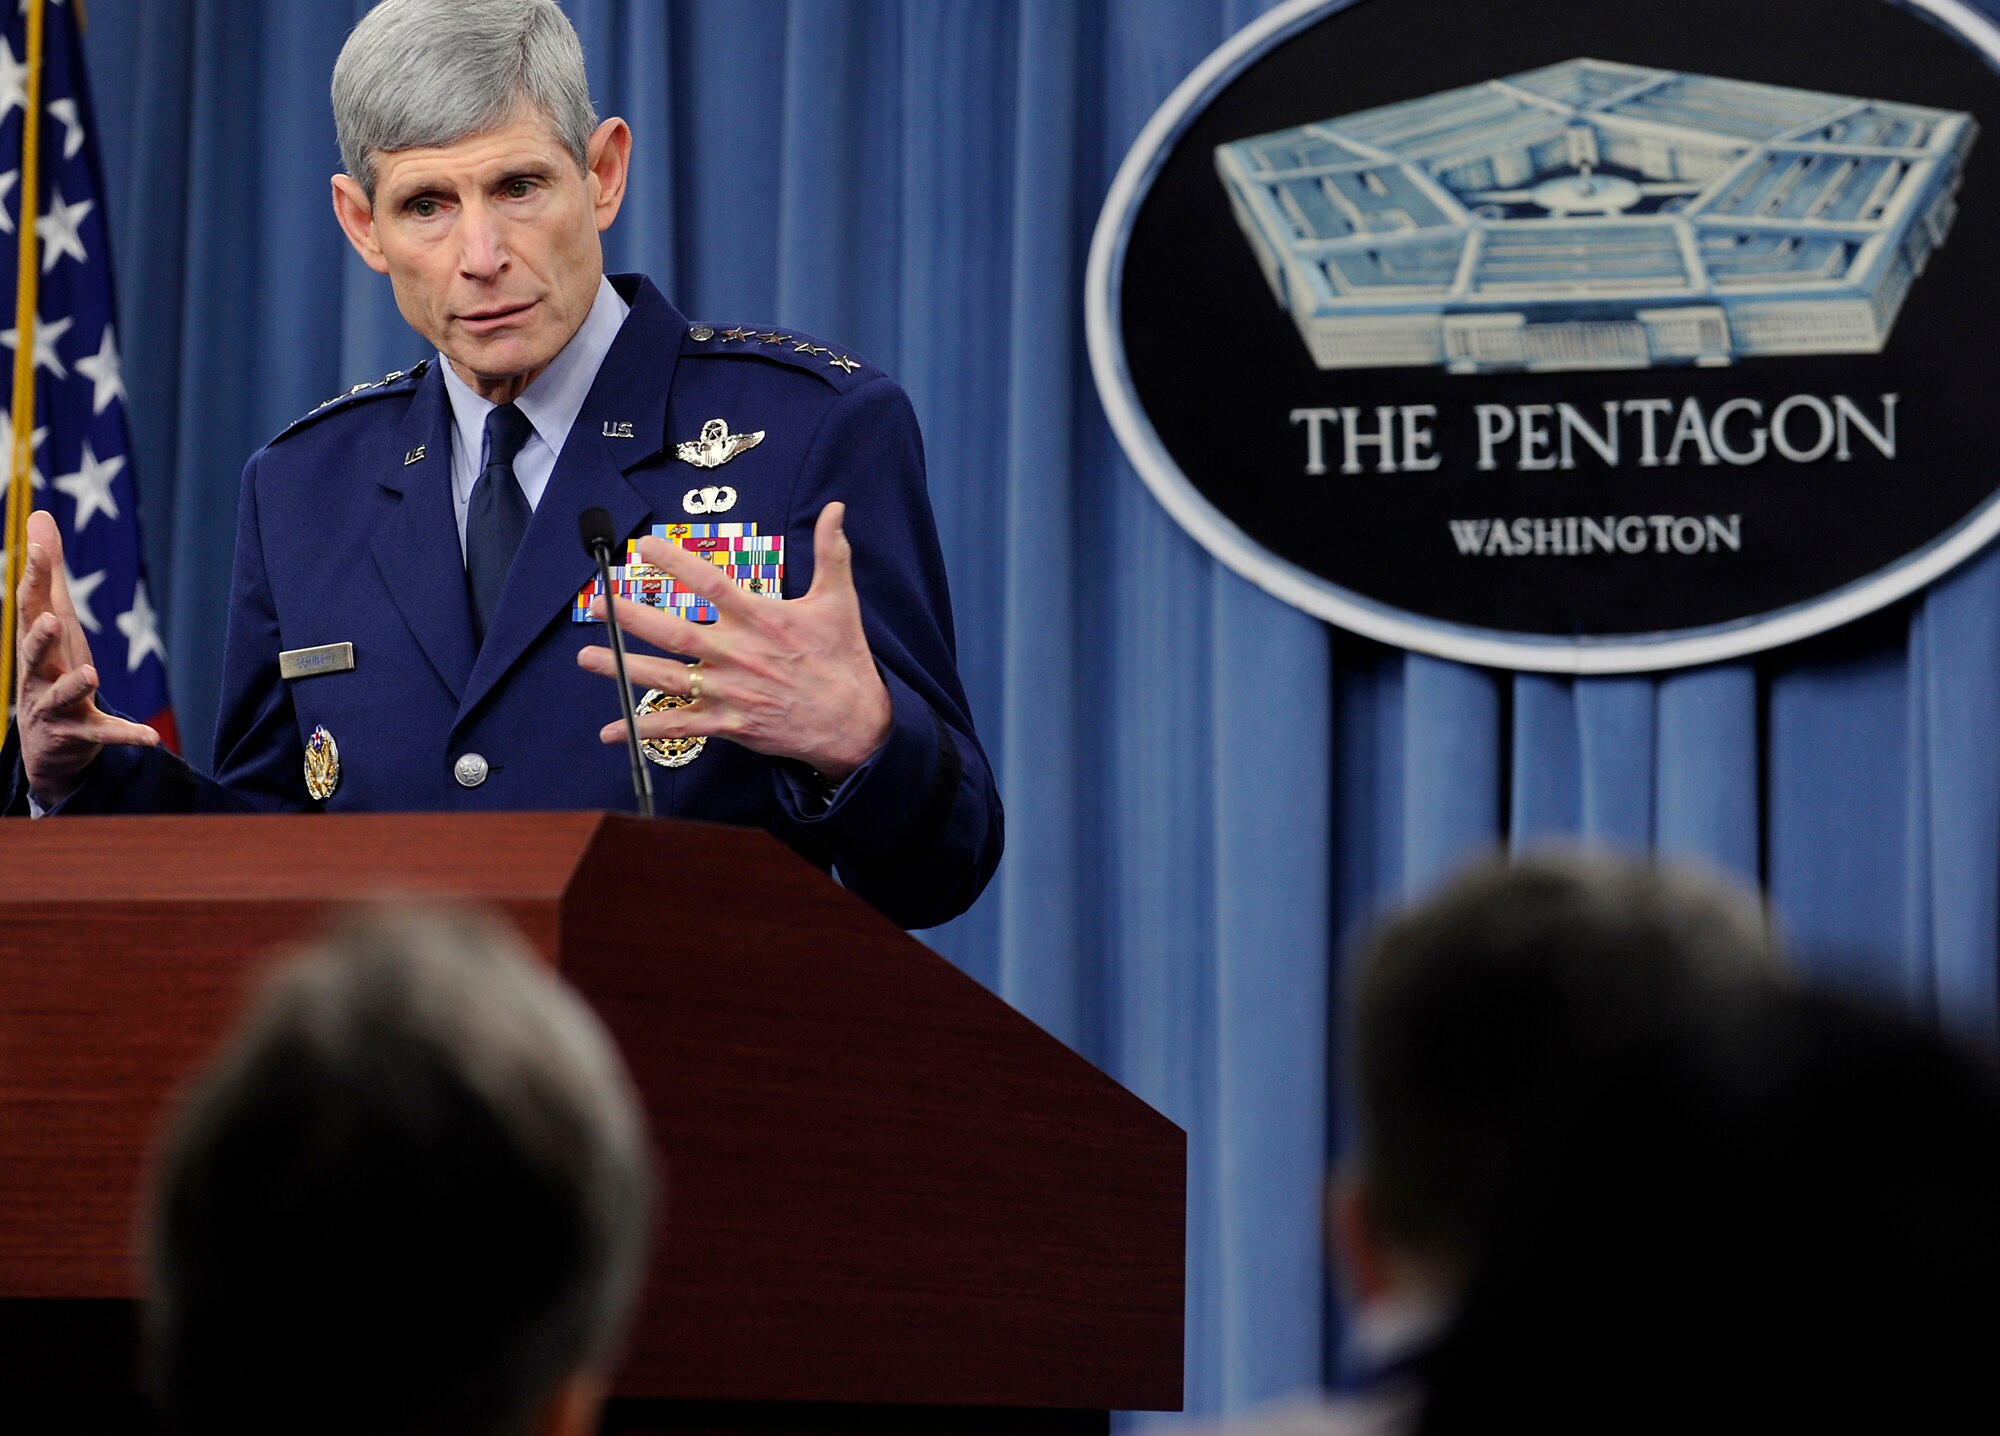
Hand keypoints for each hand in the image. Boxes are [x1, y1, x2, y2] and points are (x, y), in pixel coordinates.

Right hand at [13, 509, 159, 804]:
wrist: (48, 744)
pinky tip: (151, 737)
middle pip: (33, 654)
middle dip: (40, 638)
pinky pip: (104, 734)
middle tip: (51, 619)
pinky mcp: (81, 734)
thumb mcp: (52, 621)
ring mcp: (56, 707)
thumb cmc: (52, 668)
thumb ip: (48, 574)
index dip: (32, 578)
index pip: (29, 608)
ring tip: (92, 673)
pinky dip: (126, 735)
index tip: (36, 549)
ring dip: (76, 685)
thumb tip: (39, 516)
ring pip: (62, 696)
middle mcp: (38, 675)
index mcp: (36, 644)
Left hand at [577, 501, 892, 780]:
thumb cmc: (843, 660)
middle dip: (633, 617)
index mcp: (761, 620)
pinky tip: (612, 732)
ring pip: (667, 678)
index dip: (677, 563)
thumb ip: (832, 553)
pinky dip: (645, 730)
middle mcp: (738, 654)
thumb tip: (837, 509)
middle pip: (675, 633)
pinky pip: (680, 728)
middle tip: (600, 603)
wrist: (854, 724)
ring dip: (623, 669)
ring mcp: (729, 692)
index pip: (711, 585)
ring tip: (587, 658)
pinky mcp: (729, 724)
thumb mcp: (839, 602)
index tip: (644, 547)